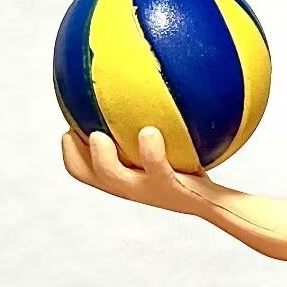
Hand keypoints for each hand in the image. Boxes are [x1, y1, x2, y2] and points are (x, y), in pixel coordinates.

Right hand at [61, 127, 213, 216]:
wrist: (217, 200)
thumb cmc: (193, 173)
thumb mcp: (170, 150)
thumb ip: (153, 128)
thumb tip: (145, 85)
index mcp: (125, 180)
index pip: (85, 172)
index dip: (70, 155)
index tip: (68, 130)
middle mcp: (133, 188)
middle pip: (91, 176)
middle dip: (76, 156)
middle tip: (72, 132)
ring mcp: (152, 191)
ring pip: (116, 179)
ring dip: (102, 158)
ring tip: (98, 136)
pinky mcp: (175, 189)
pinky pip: (158, 170)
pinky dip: (150, 152)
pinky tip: (150, 131)